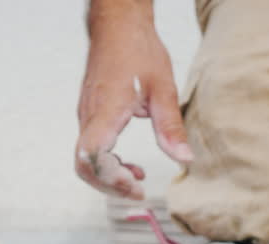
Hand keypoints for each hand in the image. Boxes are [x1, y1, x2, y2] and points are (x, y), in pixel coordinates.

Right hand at [75, 8, 192, 199]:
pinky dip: (107, 164)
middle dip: (110, 186)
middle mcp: (89, 116)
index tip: (136, 184)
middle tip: (138, 192)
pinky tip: (129, 165)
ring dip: (109, 176)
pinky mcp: (89, 115)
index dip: (110, 177)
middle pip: (85, 166)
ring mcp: (86, 116)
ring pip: (86, 160)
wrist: (118, 25)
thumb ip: (171, 127)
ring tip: (138, 179)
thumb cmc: (138, 50)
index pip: (93, 156)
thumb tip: (184, 159)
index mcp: (105, 111)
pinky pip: (90, 149)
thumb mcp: (163, 89)